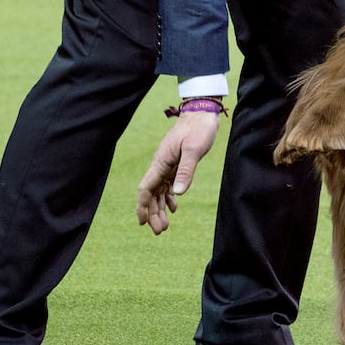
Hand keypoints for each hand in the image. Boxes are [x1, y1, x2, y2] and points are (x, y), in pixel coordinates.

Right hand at [136, 112, 218, 234]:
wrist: (202, 113)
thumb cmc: (198, 129)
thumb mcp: (194, 149)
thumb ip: (186, 171)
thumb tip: (178, 193)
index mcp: (161, 162)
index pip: (146, 188)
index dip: (142, 206)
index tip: (143, 222)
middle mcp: (161, 164)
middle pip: (150, 193)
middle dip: (152, 213)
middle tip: (159, 231)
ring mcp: (167, 164)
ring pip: (158, 191)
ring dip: (159, 208)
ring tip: (164, 226)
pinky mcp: (175, 164)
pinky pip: (167, 184)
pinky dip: (168, 198)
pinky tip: (174, 208)